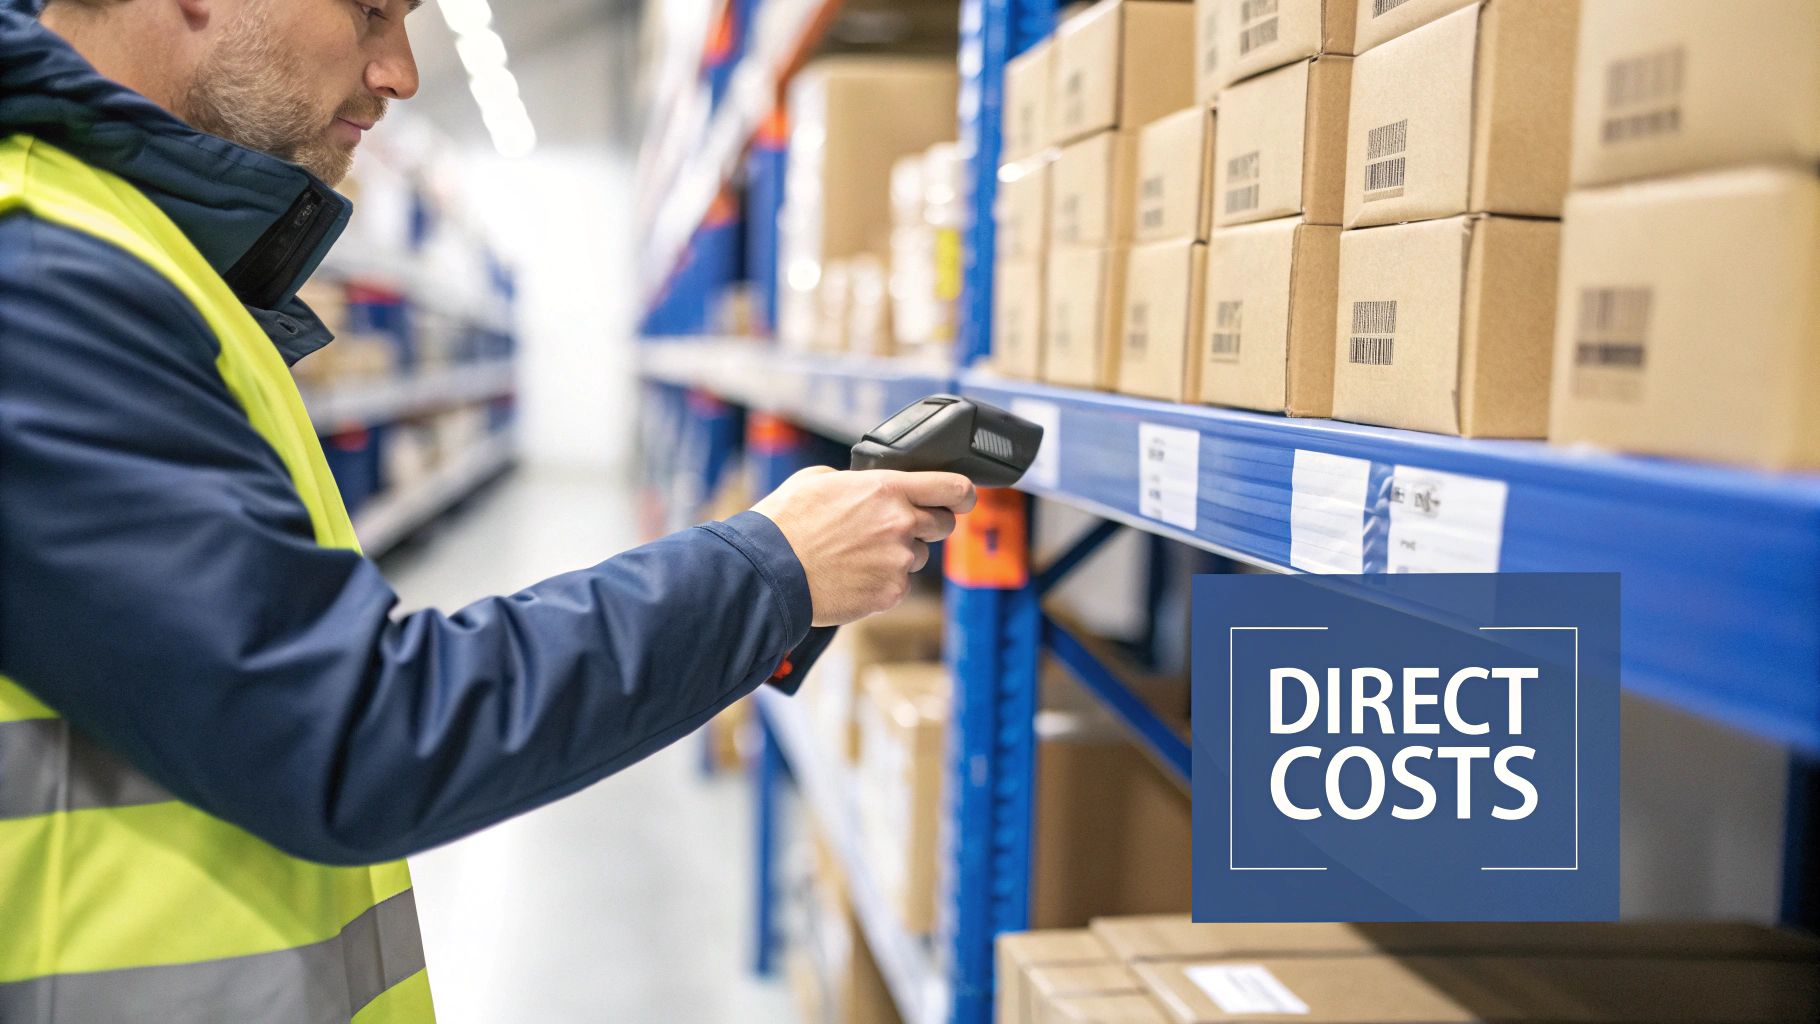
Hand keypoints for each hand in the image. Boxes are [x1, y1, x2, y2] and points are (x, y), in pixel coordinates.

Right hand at [751, 467, 976, 626]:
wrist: (768, 573)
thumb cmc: (785, 524)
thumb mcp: (818, 480)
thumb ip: (857, 481)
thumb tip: (870, 488)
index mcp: (887, 489)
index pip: (953, 487)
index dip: (963, 494)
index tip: (961, 499)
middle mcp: (900, 523)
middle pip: (943, 525)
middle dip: (926, 526)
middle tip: (892, 530)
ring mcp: (898, 561)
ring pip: (917, 557)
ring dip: (897, 555)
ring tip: (856, 556)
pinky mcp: (890, 593)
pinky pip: (900, 585)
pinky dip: (882, 582)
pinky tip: (852, 576)